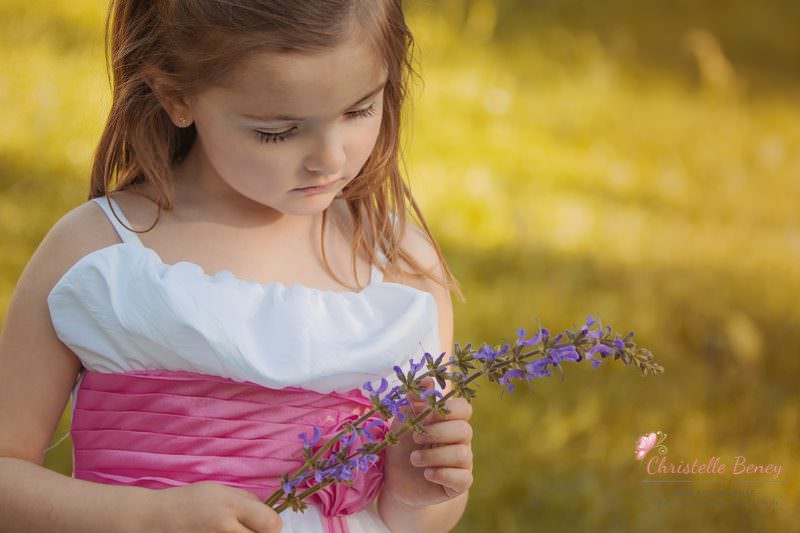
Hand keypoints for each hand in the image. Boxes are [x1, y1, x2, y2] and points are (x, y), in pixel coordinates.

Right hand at [143, 482, 282, 532]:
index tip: (265, 524)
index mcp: (232, 506)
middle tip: (249, 530)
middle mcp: (225, 527)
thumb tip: (268, 512)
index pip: (271, 523)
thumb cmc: (188, 501)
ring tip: (231, 531)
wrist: (154, 519)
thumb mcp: (219, 490)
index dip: (272, 525)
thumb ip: (246, 500)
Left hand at [381, 377, 473, 507]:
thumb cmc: (402, 445)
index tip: (424, 415)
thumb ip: (414, 400)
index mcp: (450, 421)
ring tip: (414, 459)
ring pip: (463, 454)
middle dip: (437, 433)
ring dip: (434, 456)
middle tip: (416, 438)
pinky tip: (427, 474)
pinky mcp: (459, 484)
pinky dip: (442, 474)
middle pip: (465, 430)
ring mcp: (462, 463)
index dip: (446, 410)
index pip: (464, 408)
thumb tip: (427, 380)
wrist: (395, 480)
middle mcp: (461, 440)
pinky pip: (463, 478)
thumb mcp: (403, 420)